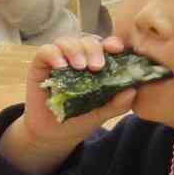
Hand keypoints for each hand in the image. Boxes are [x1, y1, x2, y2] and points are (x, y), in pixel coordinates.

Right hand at [21, 33, 137, 147]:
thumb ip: (118, 103)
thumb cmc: (81, 118)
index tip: (117, 49)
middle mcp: (80, 57)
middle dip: (94, 49)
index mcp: (98, 64)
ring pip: (67, 41)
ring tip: (80, 67)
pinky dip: (54, 54)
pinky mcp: (41, 65)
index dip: (113, 43)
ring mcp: (60, 59)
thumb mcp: (103, 113)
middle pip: (88, 40)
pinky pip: (46, 50)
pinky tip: (61, 66)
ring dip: (75, 50)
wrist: (54, 134)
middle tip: (97, 66)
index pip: (107, 46)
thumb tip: (133, 91)